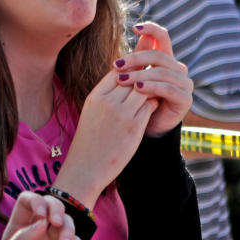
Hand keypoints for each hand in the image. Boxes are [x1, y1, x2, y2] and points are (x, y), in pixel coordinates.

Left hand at [0, 192, 81, 239]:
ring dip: (68, 230)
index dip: (36, 200)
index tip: (41, 214)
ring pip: (68, 222)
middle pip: (52, 205)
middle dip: (57, 209)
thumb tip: (42, 222)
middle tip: (56, 223)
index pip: (28, 200)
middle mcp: (37, 230)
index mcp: (19, 226)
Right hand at [51, 72, 158, 207]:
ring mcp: (121, 113)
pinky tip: (153, 106)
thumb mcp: (91, 112)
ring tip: (153, 92)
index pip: (116, 72)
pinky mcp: (134, 127)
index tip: (137, 73)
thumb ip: (105, 96)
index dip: (128, 71)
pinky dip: (153, 103)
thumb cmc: (89, 141)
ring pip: (143, 89)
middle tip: (152, 77)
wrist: (86, 168)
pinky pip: (149, 106)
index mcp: (95, 97)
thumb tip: (122, 81)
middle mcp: (107, 102)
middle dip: (142, 77)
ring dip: (150, 89)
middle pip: (131, 78)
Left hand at [114, 22, 192, 136]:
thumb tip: (133, 32)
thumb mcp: (133, 76)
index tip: (134, 28)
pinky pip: (168, 88)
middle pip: (159, 55)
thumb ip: (135, 58)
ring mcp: (184, 84)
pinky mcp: (185, 99)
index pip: (162, 37)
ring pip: (162, 72)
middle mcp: (178, 69)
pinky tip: (137, 88)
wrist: (143, 129)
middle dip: (136, 58)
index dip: (151, 29)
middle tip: (116, 65)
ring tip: (122, 79)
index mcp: (166, 60)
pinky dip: (151, 87)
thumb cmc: (136, 102)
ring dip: (140, 74)